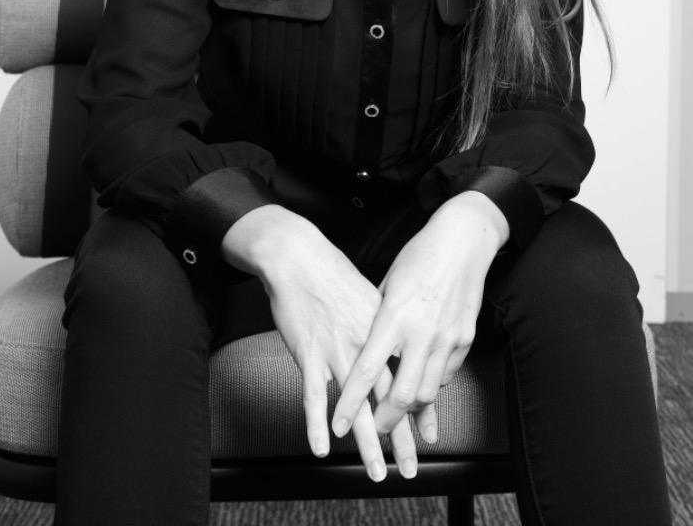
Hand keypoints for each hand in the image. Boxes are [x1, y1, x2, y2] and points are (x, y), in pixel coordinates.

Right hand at [221, 205, 419, 481]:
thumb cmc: (333, 273)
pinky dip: (317, 424)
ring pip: (357, 407)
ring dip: (367, 443)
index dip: (421, 409)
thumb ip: (388, 324)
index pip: (409, 376)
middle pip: (390, 398)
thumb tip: (402, 342)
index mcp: (385, 329)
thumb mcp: (372, 295)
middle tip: (410, 466)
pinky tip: (322, 447)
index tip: (430, 435)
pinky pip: (314, 396)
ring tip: (375, 471)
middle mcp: (366, 344)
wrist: (299, 257)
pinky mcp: (309, 352)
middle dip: (401, 437)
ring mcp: (337, 350)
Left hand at [331, 192, 508, 441]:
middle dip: (386, 422)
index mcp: (395, 316)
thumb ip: (374, 319)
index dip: (351, 402)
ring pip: (429, 393)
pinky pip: (447, 374)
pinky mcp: (465, 339)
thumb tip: (360, 345)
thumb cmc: (419, 257)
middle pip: (402, 396)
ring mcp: (447, 338)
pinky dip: (433, 384)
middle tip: (374, 431)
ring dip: (412, 411)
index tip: (338, 424)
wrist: (461, 241)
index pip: (368, 371)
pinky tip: (424, 385)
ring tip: (399, 416)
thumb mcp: (387, 285)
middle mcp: (422, 331)